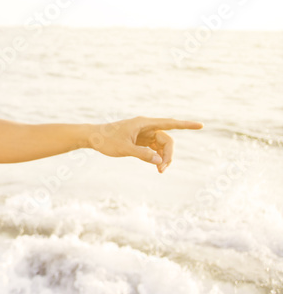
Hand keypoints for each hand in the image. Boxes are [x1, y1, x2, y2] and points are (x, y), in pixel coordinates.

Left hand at [87, 117, 201, 172]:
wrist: (93, 138)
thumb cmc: (106, 140)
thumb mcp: (124, 149)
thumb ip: (142, 154)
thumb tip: (160, 161)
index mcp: (144, 123)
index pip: (170, 123)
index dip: (186, 125)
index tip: (201, 125)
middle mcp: (147, 127)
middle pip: (167, 140)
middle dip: (169, 155)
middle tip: (162, 170)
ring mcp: (144, 134)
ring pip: (163, 146)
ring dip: (164, 158)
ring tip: (160, 171)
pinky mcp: (141, 141)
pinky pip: (156, 149)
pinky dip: (158, 158)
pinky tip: (157, 166)